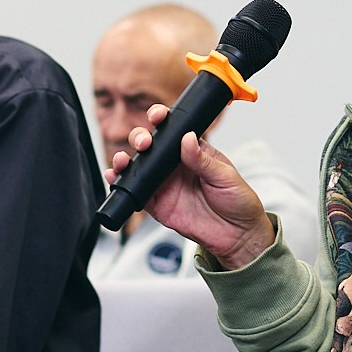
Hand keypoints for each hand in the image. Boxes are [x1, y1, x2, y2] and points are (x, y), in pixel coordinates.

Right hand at [111, 105, 273, 267]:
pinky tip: (114, 177)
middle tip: (144, 143)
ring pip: (137, 166)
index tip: (157, 116)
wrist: (237, 235)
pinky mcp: (157, 204)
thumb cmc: (237, 201)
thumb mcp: (225, 176)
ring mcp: (164, 184)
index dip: (161, 119)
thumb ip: (203, 160)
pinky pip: (134, 192)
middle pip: (150, 145)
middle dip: (140, 138)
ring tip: (122, 160)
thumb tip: (187, 138)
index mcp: (194, 151)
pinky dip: (121, 184)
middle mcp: (175, 165)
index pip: (173, 129)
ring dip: (125, 159)